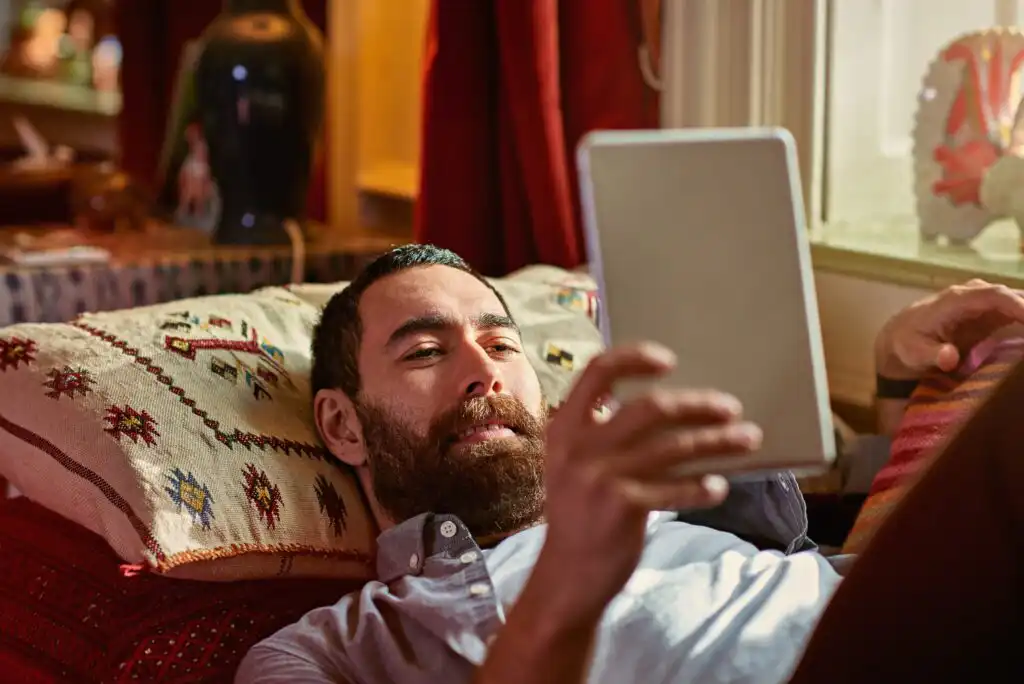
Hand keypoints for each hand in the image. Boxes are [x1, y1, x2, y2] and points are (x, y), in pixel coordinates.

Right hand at [538, 342, 761, 617]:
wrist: (567, 575)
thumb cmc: (581, 514)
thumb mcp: (575, 464)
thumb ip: (605, 434)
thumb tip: (671, 409)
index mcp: (566, 428)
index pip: (597, 372)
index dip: (634, 358)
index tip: (669, 362)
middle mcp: (581, 447)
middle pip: (650, 407)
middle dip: (698, 404)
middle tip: (731, 407)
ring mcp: (601, 477)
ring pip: (674, 447)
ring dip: (717, 441)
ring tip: (748, 440)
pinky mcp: (623, 507)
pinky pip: (676, 488)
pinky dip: (702, 485)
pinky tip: (719, 486)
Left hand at [875, 279, 1023, 378]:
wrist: (902, 337)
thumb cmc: (907, 343)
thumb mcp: (913, 352)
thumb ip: (932, 354)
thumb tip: (949, 357)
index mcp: (955, 300)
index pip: (993, 295)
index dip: (1017, 305)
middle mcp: (974, 294)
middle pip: (1012, 295)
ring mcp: (985, 302)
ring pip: (1019, 301)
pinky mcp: (993, 312)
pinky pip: (1018, 311)